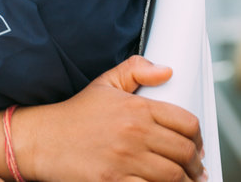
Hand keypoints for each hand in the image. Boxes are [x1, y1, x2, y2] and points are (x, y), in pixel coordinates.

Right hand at [15, 55, 205, 181]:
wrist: (41, 140)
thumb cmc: (74, 115)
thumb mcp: (103, 84)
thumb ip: (135, 70)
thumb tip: (165, 70)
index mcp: (136, 108)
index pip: (187, 123)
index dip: (199, 138)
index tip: (197, 147)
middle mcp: (134, 133)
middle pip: (185, 153)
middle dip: (195, 165)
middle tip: (194, 170)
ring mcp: (125, 160)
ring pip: (174, 177)